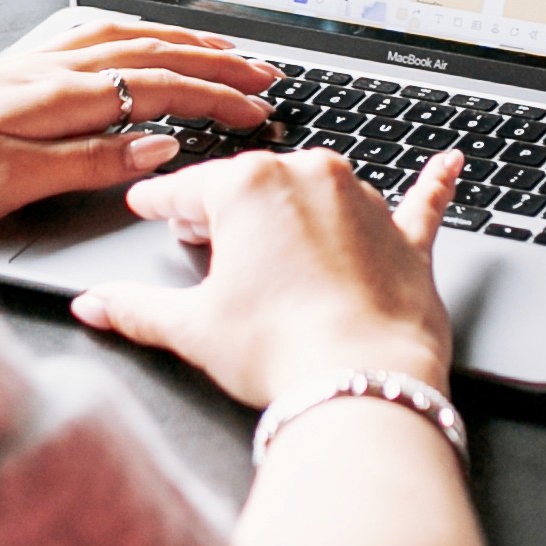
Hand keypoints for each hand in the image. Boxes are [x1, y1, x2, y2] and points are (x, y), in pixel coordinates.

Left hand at [0, 16, 278, 228]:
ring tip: (216, 50)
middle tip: (264, 71)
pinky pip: (83, 42)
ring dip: (176, 44)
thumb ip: (87, 163)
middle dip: (213, 61)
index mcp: (52, 95)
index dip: (215, 98)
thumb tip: (159, 148)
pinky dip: (125, 37)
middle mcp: (41, 70)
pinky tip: (126, 41)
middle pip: (147, 53)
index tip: (262, 108)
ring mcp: (18, 68)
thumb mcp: (4, 182)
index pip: (156, 88)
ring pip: (118, 40)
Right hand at [72, 148, 460, 405]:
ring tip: (274, 243)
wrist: (362, 382)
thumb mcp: (192, 329)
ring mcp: (364, 203)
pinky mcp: (407, 239)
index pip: (188, 188)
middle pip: (252, 186)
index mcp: (249, 187)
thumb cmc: (279, 350)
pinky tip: (451, 162)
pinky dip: (434, 183)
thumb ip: (136, 308)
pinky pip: (422, 201)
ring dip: (296, 210)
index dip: (160, 203)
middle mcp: (309, 177)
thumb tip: (94, 305)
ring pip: (319, 191)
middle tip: (199, 236)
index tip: (146, 205)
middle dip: (224, 210)